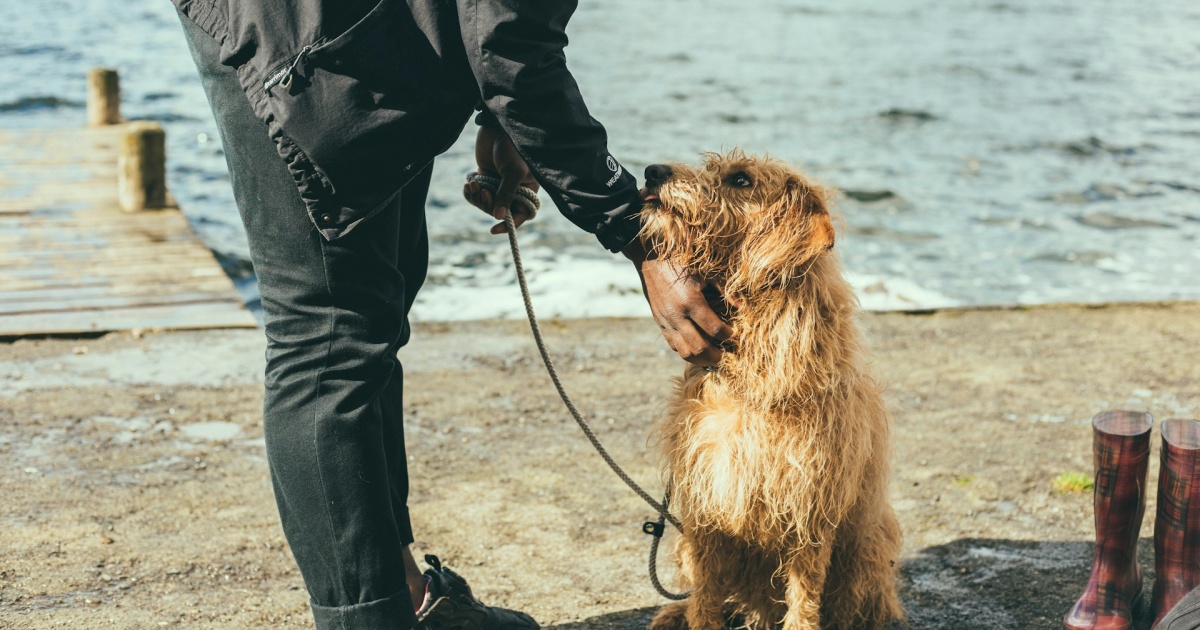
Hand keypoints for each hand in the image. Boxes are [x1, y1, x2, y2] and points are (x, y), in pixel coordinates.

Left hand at [463, 125, 539, 233]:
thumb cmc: (513, 147)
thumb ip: (506, 194)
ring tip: (473, 184)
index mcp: (527, 189)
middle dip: (488, 205)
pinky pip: (476, 193)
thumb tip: (498, 217)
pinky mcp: (484, 177)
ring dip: (477, 197)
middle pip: (500, 211)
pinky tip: (469, 184)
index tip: (494, 229)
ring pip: (486, 203)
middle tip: (483, 193)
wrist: (497, 125)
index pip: (521, 214)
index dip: (509, 224)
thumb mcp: (513, 172)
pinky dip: (471, 191)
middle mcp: (513, 189)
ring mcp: (498, 184)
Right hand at [623, 239, 733, 365]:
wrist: (651, 258)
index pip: (714, 330)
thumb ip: (726, 290)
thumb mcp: (707, 272)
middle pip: (699, 348)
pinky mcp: (659, 322)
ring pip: (684, 352)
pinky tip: (696, 347)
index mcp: (691, 302)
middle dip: (715, 355)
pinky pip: (673, 345)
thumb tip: (744, 307)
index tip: (734, 333)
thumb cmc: (682, 261)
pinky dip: (686, 350)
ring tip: (712, 356)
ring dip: (700, 358)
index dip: (728, 335)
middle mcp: (677, 315)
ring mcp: (666, 321)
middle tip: (725, 354)